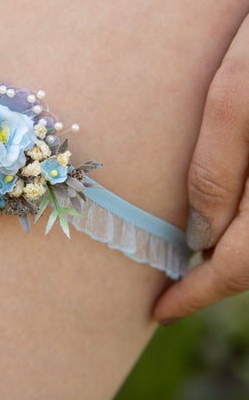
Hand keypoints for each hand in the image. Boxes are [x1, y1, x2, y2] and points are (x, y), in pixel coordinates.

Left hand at [154, 12, 248, 324]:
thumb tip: (205, 235)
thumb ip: (223, 165)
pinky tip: (223, 211)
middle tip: (169, 285)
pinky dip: (247, 218)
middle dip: (215, 277)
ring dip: (232, 250)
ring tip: (189, 253)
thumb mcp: (240, 90)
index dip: (199, 292)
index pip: (242, 265)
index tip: (159, 309)